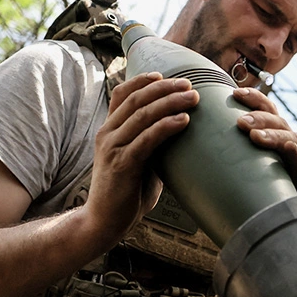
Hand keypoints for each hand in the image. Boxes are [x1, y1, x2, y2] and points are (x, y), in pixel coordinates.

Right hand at [88, 72, 199, 240]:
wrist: (104, 221)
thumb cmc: (126, 193)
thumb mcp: (139, 161)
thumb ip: (152, 145)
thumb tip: (179, 134)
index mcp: (109, 130)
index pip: (122, 94)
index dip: (142, 81)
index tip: (165, 75)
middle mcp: (107, 134)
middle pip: (136, 99)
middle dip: (164, 88)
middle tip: (189, 85)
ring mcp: (112, 148)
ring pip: (142, 115)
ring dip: (170, 103)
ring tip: (192, 98)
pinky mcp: (122, 164)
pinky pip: (147, 139)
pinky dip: (166, 126)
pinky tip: (184, 120)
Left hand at [232, 87, 296, 192]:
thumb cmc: (271, 189)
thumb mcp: (250, 168)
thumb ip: (232, 159)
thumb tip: (194, 157)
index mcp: (275, 135)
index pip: (266, 110)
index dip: (253, 99)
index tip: (235, 94)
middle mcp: (289, 142)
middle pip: (277, 121)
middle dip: (258, 117)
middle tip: (240, 122)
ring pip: (290, 138)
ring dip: (273, 134)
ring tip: (256, 136)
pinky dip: (296, 154)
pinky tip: (289, 148)